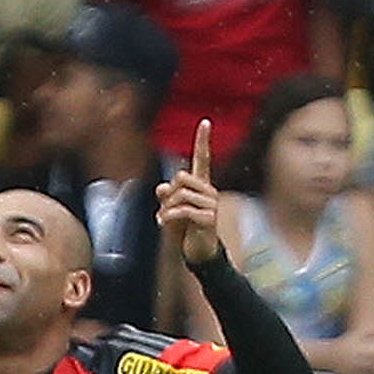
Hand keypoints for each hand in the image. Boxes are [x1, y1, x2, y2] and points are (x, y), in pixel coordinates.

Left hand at [155, 120, 222, 265]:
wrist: (200, 252)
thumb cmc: (186, 229)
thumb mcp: (172, 210)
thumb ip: (167, 197)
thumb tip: (161, 188)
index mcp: (201, 185)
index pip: (203, 158)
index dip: (202, 140)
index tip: (205, 121)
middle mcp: (209, 191)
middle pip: (181, 177)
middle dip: (168, 193)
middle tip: (164, 210)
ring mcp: (211, 205)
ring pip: (180, 194)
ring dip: (166, 208)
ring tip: (164, 219)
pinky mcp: (209, 219)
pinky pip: (182, 210)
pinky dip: (168, 216)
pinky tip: (162, 223)